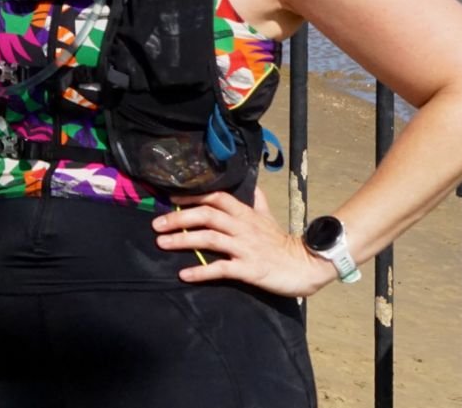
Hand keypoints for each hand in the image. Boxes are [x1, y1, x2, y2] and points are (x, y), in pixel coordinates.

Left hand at [151, 186, 337, 297]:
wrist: (306, 266)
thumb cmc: (282, 243)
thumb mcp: (269, 218)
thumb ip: (257, 202)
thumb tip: (253, 186)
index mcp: (246, 213)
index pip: (216, 197)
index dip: (192, 196)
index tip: (171, 198)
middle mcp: (243, 227)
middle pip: (206, 215)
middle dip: (179, 218)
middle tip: (156, 224)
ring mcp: (245, 248)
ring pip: (209, 238)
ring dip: (182, 240)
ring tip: (161, 243)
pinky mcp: (249, 269)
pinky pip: (220, 269)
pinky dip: (200, 271)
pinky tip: (183, 274)